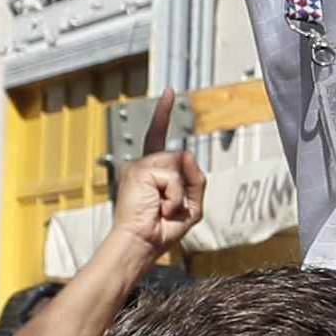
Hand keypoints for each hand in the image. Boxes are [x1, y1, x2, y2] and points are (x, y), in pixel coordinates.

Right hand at [111, 90, 205, 260]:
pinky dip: (174, 195)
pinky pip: (173, 176)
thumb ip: (195, 177)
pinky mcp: (140, 171)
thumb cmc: (162, 229)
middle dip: (186, 185)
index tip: (169, 91)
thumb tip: (185, 150)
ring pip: (179, 165)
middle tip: (168, 209)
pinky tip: (159, 206)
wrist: (141, 243)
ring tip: (163, 208)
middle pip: (182, 159)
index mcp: (152, 170)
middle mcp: (143, 164)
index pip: (158, 137)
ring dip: (179, 192)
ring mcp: (140, 166)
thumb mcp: (192, 204)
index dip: (163, 114)